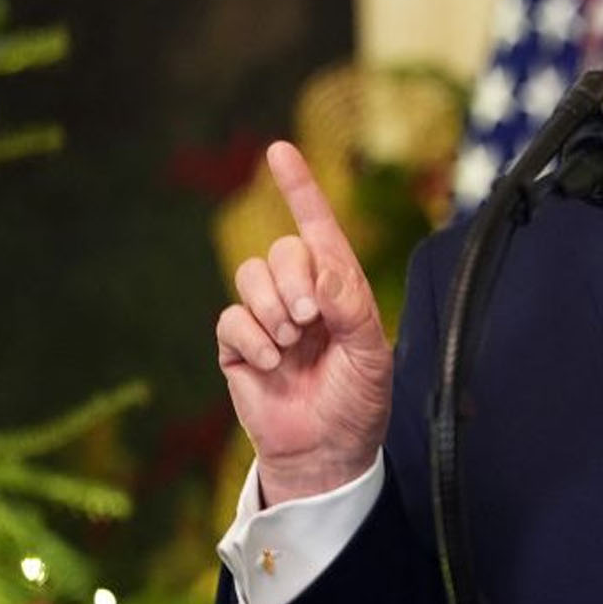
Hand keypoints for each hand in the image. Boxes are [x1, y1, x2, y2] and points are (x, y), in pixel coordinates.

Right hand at [216, 141, 392, 504]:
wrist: (327, 453)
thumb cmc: (359, 402)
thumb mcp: (371, 355)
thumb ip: (352, 309)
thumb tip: (322, 276)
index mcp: (340, 288)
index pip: (318, 227)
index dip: (299, 187)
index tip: (279, 150)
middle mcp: (302, 295)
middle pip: (281, 251)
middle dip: (293, 279)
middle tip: (310, 320)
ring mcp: (268, 319)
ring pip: (249, 277)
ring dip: (272, 308)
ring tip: (291, 343)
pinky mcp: (238, 346)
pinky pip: (231, 319)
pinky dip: (251, 338)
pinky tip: (269, 363)